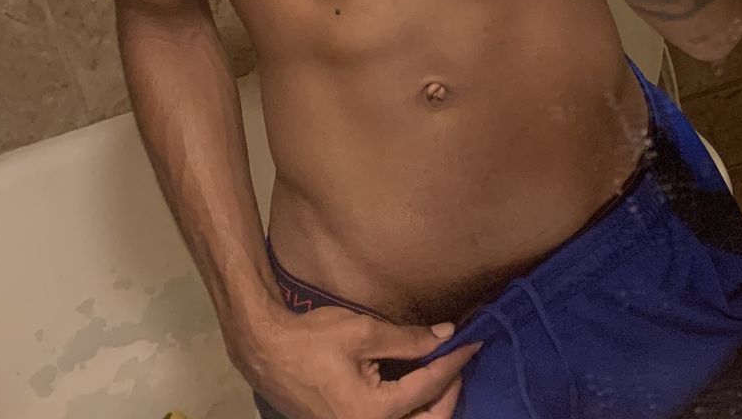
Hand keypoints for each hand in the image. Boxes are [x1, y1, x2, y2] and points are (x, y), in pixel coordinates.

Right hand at [241, 301, 481, 418]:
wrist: (267, 353)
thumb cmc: (314, 339)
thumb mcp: (364, 332)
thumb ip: (409, 339)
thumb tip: (445, 334)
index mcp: (374, 413)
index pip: (429, 388)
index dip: (454, 362)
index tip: (473, 342)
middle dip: (449, 393)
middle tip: (459, 361)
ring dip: (432, 406)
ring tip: (443, 374)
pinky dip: (410, 411)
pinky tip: (416, 387)